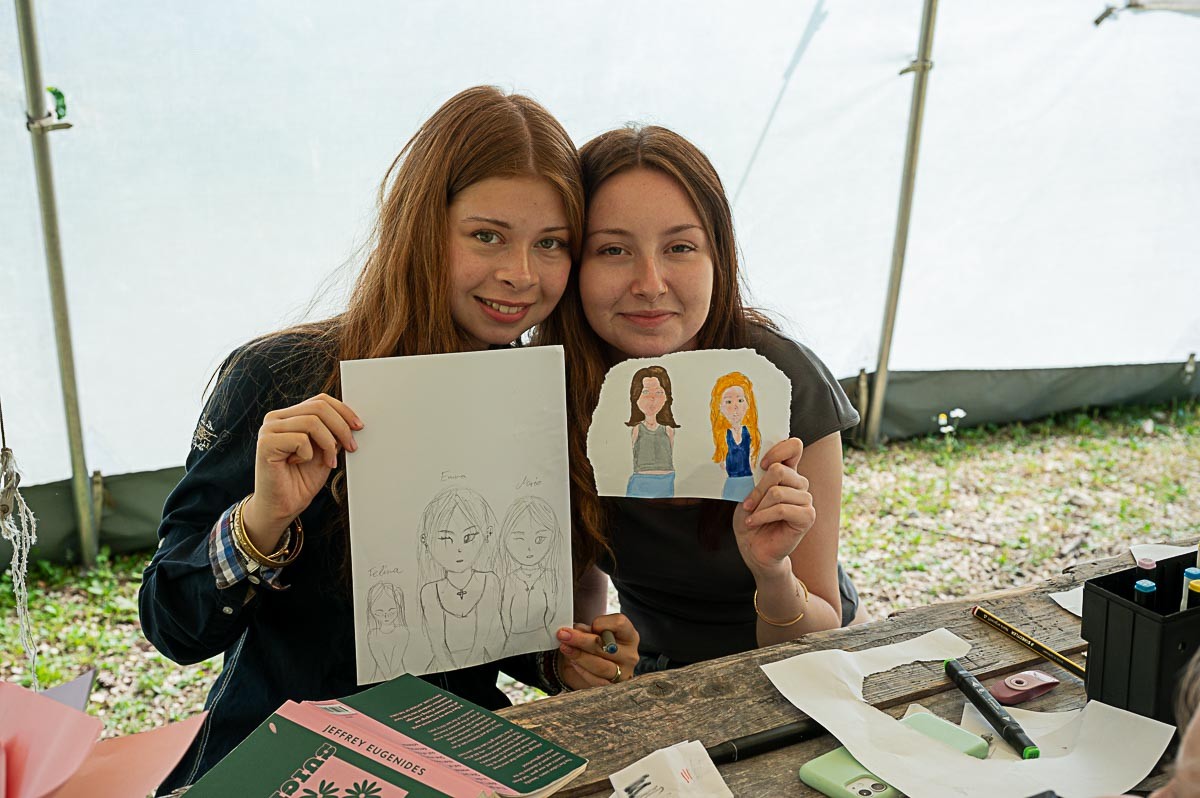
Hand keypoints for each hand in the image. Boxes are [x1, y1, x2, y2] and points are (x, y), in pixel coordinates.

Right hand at [242, 393, 361, 550]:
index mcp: (289, 416)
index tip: (358, 427)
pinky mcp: (265, 443)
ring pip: (312, 422)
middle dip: (341, 427)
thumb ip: (332, 433)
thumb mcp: (325, 451)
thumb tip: (351, 421)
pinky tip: (299, 463)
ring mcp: (269, 430)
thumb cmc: (301, 480)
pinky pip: (300, 439)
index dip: (343, 411)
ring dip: (328, 444)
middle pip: (318, 408)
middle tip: (350, 447)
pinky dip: (308, 454)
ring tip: (328, 461)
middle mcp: (276, 419)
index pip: (320, 400)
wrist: (282, 506)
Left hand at [555, 613, 638, 689]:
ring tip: (565, 648)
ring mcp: (624, 673)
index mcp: (630, 636)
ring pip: (600, 666)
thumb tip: (575, 630)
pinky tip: (572, 662)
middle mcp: (630, 655)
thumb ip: (587, 630)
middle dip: (581, 639)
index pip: (620, 624)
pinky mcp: (613, 687)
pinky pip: (596, 681)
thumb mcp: (594, 633)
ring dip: (579, 656)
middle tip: (563, 634)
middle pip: (606, 646)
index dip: (601, 622)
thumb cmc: (598, 644)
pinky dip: (582, 671)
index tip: (587, 624)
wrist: (595, 668)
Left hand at [733, 438, 814, 575]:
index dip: (777, 451)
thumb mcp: (747, 494)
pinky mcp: (807, 516)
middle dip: (757, 489)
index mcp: (787, 473)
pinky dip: (763, 516)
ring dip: (759, 505)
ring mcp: (806, 500)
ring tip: (751, 516)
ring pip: (778, 492)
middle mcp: (799, 484)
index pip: (793, 446)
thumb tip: (756, 462)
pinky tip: (753, 522)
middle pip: (780, 470)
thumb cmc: (750, 520)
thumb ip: (755, 477)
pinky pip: (782, 509)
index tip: (760, 465)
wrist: (754, 548)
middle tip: (748, 503)